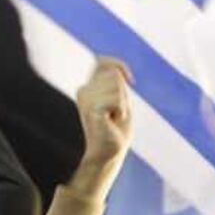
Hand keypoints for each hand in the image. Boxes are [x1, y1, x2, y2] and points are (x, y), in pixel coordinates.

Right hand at [69, 59, 132, 200]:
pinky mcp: (90, 108)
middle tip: (116, 113)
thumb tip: (119, 71)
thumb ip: (117, 82)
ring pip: (117, 86)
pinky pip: (117, 100)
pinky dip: (121, 111)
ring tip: (113, 118)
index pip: (102, 61)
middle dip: (123, 93)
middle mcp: (83, 90)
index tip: (131, 81)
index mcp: (88, 87)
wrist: (109, 153)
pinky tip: (111, 122)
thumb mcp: (120, 99)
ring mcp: (85, 99)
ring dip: (123, 104)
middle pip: (114, 74)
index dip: (119, 66)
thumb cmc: (116, 129)